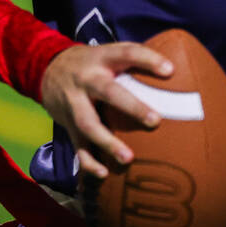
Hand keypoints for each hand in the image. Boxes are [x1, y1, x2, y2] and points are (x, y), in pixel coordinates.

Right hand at [40, 42, 173, 178]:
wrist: (48, 69)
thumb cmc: (92, 64)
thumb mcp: (108, 54)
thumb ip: (134, 61)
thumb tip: (178, 71)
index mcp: (102, 58)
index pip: (127, 52)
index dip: (148, 59)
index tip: (170, 70)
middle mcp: (87, 79)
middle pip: (107, 91)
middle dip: (131, 106)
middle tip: (156, 120)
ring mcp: (74, 102)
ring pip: (89, 123)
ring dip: (108, 141)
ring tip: (129, 158)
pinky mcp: (68, 124)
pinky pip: (78, 145)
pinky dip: (89, 162)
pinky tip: (104, 173)